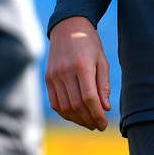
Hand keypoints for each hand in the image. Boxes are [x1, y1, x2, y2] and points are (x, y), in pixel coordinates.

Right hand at [45, 16, 111, 130]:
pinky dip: (65, 113)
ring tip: (88, 123)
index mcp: (82, 66)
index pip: (89, 98)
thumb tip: (105, 108)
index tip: (104, 124)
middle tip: (98, 126)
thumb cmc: (90, 44)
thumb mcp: (102, 60)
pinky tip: (75, 116)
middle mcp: (65, 72)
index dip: (97, 114)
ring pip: (64, 107)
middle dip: (88, 119)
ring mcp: (54, 76)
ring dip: (77, 119)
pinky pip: (55, 103)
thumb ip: (103, 85)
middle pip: (76, 105)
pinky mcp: (48, 79)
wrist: (68, 28)